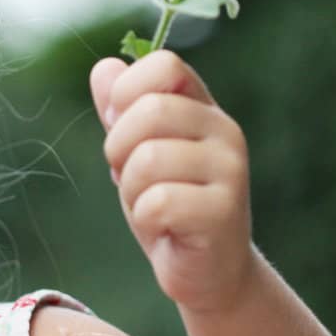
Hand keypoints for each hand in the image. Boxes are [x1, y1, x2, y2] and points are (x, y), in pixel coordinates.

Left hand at [90, 49, 258, 313]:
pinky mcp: (224, 213)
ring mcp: (231, 171)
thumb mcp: (136, 151)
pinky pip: (157, 203)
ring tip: (152, 206)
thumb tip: (105, 67)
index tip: (122, 127)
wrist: (207, 271)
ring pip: (148, 160)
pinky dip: (146, 219)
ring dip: (132, 191)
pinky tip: (165, 228)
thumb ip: (121, 110)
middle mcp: (225, 131)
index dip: (127, 93)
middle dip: (119, 148)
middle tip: (132, 177)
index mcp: (202, 107)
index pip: (164, 64)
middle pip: (150, 110)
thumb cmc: (169, 204)